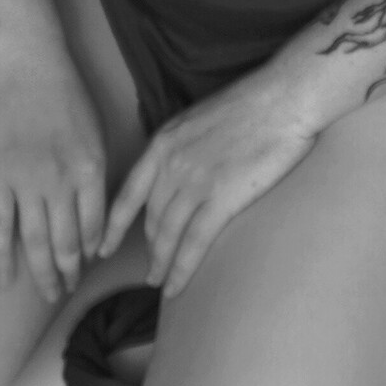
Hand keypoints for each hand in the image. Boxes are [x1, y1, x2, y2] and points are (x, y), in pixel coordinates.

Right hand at [0, 40, 108, 305]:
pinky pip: (0, 228)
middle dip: (70, 271)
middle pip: (68, 242)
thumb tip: (90, 203)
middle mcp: (62, 183)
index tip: (88, 263)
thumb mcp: (93, 129)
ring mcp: (27, 184)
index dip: (92, 250)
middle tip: (68, 288)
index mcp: (91, 169)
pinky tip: (4, 280)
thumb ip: (92, 168)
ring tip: (48, 292)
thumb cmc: (64, 90)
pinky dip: (1, 258)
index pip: (95, 225)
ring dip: (44, 273)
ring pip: (37, 242)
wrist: (26, 64)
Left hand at [95, 64, 318, 298]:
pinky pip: (194, 243)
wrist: (284, 98)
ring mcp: (195, 182)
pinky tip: (175, 287)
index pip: (128, 193)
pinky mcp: (221, 198)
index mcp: (164, 142)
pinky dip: (181, 270)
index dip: (112, 225)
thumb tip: (179, 169)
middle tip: (150, 266)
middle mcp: (171, 164)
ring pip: (167, 235)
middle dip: (148, 246)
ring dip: (160, 264)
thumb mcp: (200, 119)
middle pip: (150, 217)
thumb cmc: (252, 104)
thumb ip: (183, 146)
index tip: (101, 247)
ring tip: (158, 284)